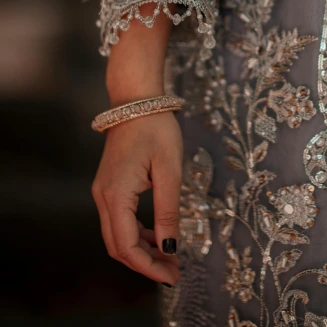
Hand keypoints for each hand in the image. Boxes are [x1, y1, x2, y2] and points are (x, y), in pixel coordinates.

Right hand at [91, 111, 181, 286]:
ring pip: (116, 235)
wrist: (137, 100)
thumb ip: (168, 211)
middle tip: (173, 272)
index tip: (172, 276)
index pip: (127, 246)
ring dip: (141, 251)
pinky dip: (136, 234)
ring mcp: (103, 191)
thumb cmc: (156, 130)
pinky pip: (118, 220)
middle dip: (145, 264)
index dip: (148, 267)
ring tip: (169, 258)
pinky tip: (157, 235)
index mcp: (116, 194)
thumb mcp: (169, 171)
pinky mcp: (109, 186)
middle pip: (118, 246)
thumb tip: (169, 248)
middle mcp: (103, 197)